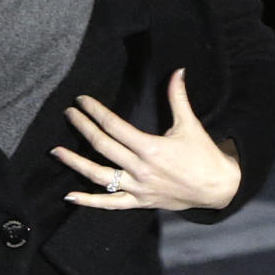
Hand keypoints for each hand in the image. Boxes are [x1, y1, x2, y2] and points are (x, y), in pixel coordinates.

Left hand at [51, 68, 241, 211]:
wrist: (218, 189)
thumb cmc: (204, 155)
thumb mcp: (190, 125)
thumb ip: (178, 98)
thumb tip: (178, 71)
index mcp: (150, 148)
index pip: (114, 126)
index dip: (95, 112)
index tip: (82, 102)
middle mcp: (140, 169)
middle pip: (102, 146)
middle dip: (82, 128)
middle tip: (67, 115)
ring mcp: (137, 188)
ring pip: (98, 176)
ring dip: (75, 163)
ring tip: (56, 151)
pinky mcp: (138, 202)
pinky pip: (109, 203)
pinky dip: (89, 201)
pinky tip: (70, 196)